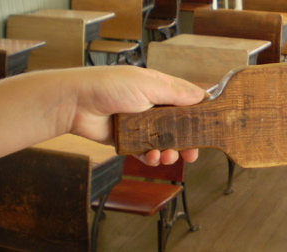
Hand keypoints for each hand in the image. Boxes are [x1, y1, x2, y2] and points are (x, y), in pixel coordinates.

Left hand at [65, 66, 206, 164]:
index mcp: (160, 88)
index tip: (211, 129)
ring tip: (169, 157)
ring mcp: (140, 124)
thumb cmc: (109, 86)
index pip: (188, 101)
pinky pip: (145, 152)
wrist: (75, 103)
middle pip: (179, 127)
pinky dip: (151, 157)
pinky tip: (152, 158)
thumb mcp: (148, 85)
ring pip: (164, 142)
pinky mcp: (128, 140)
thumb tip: (203, 94)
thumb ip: (176, 92)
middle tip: (194, 154)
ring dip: (170, 152)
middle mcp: (152, 106)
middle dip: (188, 141)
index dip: (200, 115)